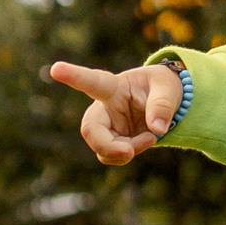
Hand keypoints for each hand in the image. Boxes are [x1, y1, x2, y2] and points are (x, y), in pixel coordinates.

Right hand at [48, 59, 184, 167]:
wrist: (169, 102)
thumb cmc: (164, 87)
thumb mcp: (169, 88)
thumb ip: (163, 105)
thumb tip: (156, 129)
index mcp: (114, 87)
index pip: (92, 81)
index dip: (74, 76)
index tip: (56, 68)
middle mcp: (104, 107)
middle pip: (90, 128)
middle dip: (106, 145)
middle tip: (128, 153)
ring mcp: (106, 126)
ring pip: (101, 148)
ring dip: (125, 151)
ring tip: (151, 138)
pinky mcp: (111, 141)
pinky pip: (110, 156)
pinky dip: (127, 155)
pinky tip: (146, 141)